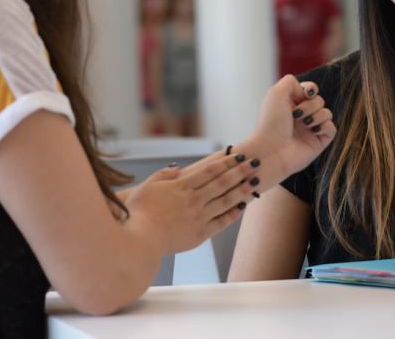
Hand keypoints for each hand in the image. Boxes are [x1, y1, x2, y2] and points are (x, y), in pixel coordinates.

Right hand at [123, 155, 260, 254]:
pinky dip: (232, 214)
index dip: (226, 162)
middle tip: (255, 163)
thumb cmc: (139, 212)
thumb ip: (163, 175)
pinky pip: (220, 222)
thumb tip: (177, 167)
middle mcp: (194, 200)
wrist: (139, 240)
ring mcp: (198, 217)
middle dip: (240, 171)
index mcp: (182, 186)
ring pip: (225, 200)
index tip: (238, 155)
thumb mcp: (148, 186)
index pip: (209, 171)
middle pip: (222, 182)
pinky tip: (242, 207)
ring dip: (241, 190)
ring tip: (255, 182)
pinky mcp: (199, 234)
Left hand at [249, 75, 335, 180]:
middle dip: (310, 104)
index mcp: (290, 103)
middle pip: (319, 100)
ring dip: (316, 115)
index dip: (311, 89)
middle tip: (296, 114)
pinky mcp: (318, 142)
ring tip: (304, 124)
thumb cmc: (271, 122)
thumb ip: (291, 81)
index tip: (306, 93)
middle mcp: (300, 115)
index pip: (309, 90)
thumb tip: (307, 91)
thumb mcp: (276, 93)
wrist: (271, 149)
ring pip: (327, 113)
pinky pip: (332, 128)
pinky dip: (324, 126)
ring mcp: (310, 129)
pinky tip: (312, 131)